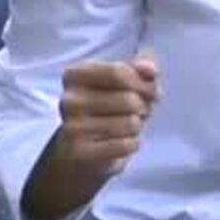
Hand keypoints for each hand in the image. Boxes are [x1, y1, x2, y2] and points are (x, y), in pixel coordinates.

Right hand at [49, 51, 162, 177]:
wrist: (83, 149)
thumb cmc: (109, 107)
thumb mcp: (124, 81)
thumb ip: (140, 67)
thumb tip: (150, 68)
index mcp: (75, 74)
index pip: (117, 72)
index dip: (143, 83)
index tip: (150, 90)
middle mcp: (69, 100)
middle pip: (128, 99)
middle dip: (143, 106)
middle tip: (137, 111)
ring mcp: (72, 127)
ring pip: (130, 123)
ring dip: (138, 126)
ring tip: (127, 126)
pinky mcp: (80, 152)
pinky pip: (125, 145)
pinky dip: (133, 143)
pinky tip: (122, 142)